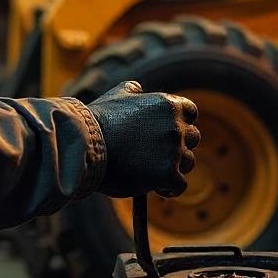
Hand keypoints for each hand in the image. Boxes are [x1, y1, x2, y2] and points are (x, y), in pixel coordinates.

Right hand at [87, 81, 199, 197]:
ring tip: (150, 171)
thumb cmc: (97, 122)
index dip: (181, 123)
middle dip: (178, 146)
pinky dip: (168, 189)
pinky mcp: (168, 174)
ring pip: (187, 162)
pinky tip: (154, 187)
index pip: (190, 112)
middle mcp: (175, 125)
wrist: (84, 146)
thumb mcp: (115, 96)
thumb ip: (132, 91)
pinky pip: (179, 185)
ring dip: (173, 167)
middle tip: (155, 154)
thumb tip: (138, 89)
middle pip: (193, 138)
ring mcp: (173, 150)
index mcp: (167, 104)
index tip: (167, 133)